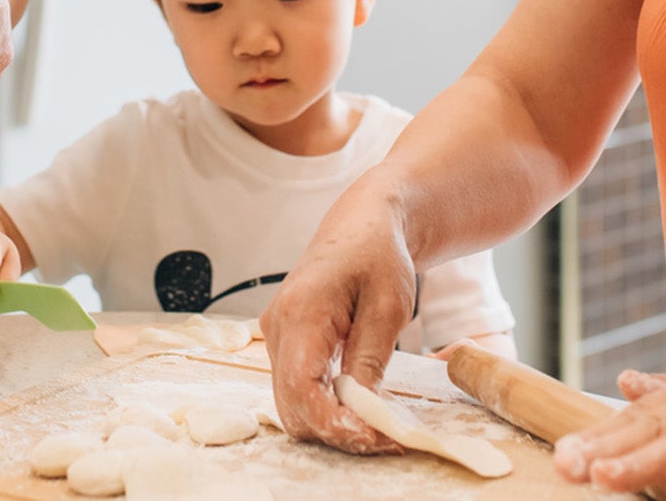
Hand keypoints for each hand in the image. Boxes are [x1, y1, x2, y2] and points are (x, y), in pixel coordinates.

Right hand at [259, 188, 416, 453]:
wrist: (362, 227)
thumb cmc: (379, 256)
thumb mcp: (389, 306)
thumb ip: (370, 359)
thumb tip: (361, 412)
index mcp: (301, 311)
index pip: (301, 388)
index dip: (333, 424)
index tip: (373, 438)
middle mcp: (278, 327)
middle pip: (291, 405)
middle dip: (334, 432)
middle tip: (385, 438)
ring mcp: (276, 336)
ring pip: (292, 404)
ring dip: (331, 424)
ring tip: (378, 426)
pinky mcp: (285, 344)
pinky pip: (298, 389)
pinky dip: (327, 408)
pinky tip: (360, 409)